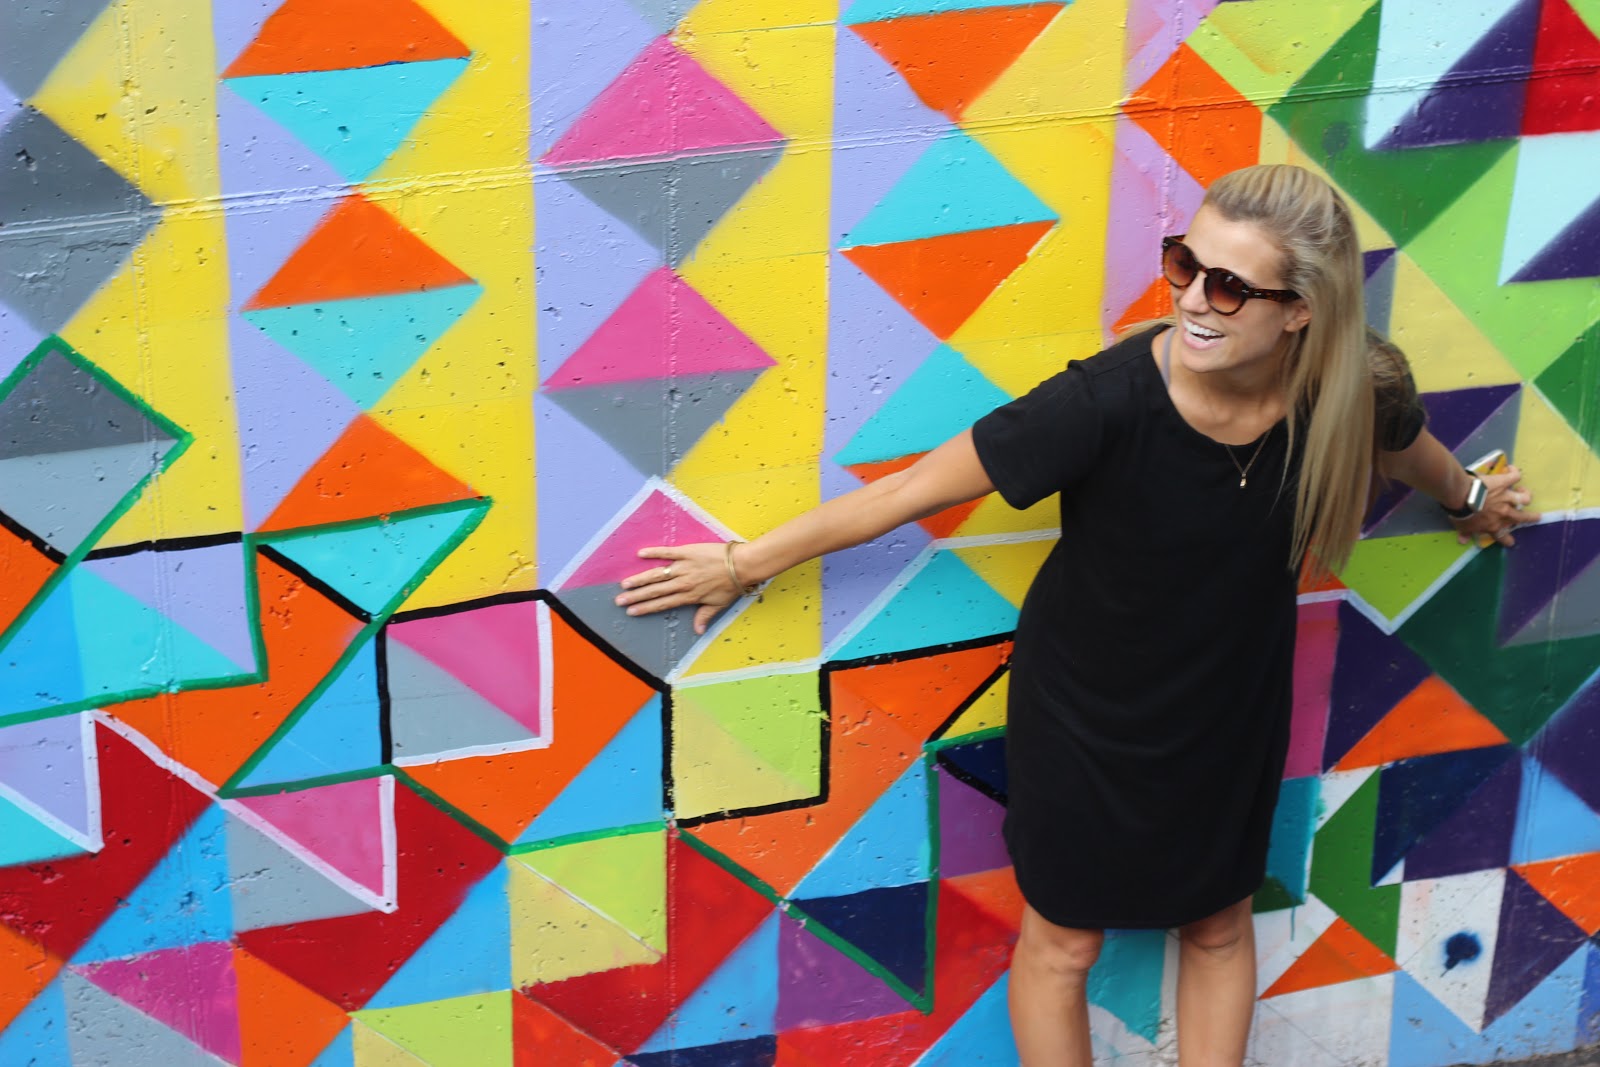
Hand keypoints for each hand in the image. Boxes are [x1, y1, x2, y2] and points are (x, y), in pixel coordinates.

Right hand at [616, 543, 741, 634]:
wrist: (741, 565)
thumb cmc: (731, 585)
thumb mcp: (719, 604)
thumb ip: (704, 616)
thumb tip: (698, 631)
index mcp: (689, 596)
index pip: (663, 603)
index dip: (646, 608)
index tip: (631, 611)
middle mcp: (683, 582)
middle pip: (655, 591)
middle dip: (636, 596)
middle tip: (620, 600)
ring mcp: (684, 566)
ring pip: (657, 574)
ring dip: (640, 579)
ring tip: (626, 583)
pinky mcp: (687, 552)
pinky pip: (668, 552)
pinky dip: (654, 552)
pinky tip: (641, 554)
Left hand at [1450, 466, 1539, 547]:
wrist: (1462, 497)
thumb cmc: (1461, 513)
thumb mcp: (1462, 526)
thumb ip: (1465, 533)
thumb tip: (1463, 541)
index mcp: (1493, 525)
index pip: (1502, 535)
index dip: (1507, 540)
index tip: (1511, 542)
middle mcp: (1504, 512)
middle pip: (1523, 517)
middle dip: (1531, 518)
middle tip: (1537, 516)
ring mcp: (1506, 497)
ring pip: (1525, 498)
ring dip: (1526, 494)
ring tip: (1523, 491)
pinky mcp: (1504, 482)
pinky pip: (1515, 476)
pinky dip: (1514, 472)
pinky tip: (1512, 469)